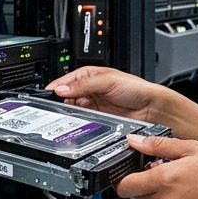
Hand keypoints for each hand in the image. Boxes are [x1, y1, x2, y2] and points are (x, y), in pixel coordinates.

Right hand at [46, 66, 167, 120]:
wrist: (151, 108)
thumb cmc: (136, 88)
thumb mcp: (106, 81)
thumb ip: (83, 85)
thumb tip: (62, 89)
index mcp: (89, 75)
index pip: (67, 80)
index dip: (56, 87)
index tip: (45, 95)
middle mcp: (90, 90)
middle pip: (67, 96)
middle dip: (60, 102)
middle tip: (52, 108)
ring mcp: (93, 105)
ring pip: (73, 110)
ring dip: (68, 113)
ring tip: (63, 115)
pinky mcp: (97, 120)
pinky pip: (82, 121)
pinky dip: (77, 122)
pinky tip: (75, 123)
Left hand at [115, 134, 197, 198]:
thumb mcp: (193, 148)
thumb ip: (158, 146)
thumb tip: (135, 142)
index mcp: (166, 180)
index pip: (125, 186)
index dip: (124, 177)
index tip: (129, 170)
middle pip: (137, 195)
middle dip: (144, 182)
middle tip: (163, 169)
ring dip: (159, 193)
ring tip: (182, 180)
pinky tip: (191, 192)